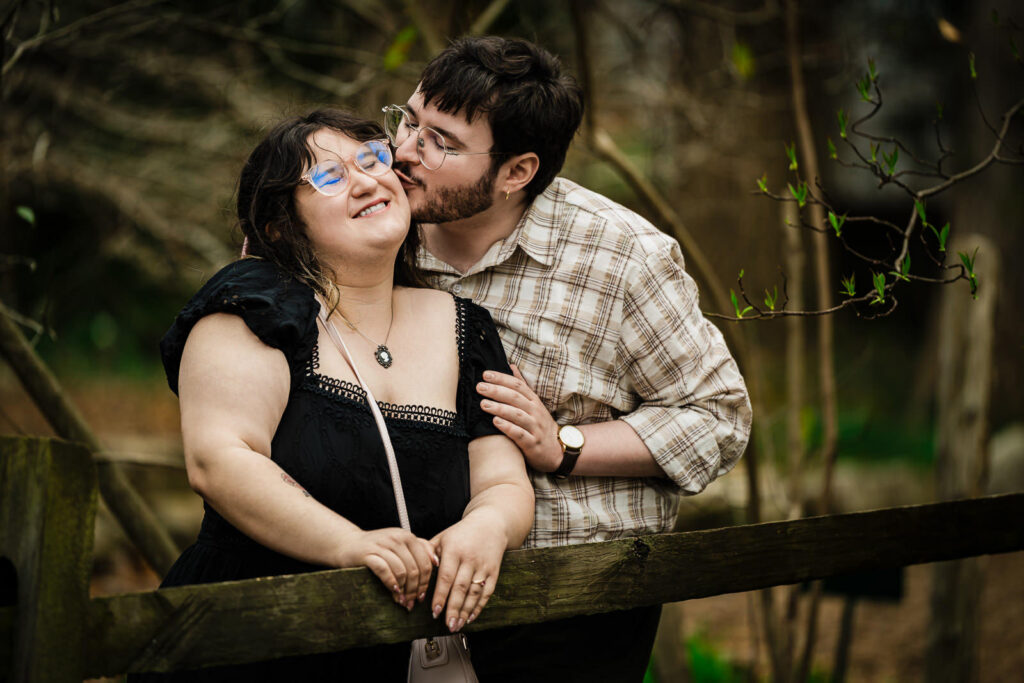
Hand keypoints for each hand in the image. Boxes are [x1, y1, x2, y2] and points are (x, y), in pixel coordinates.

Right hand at [337, 527, 437, 611]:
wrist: (348, 543)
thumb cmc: (377, 547)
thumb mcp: (400, 544)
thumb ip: (419, 549)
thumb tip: (437, 563)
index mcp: (407, 537)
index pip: (425, 562)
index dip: (425, 582)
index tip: (422, 596)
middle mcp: (397, 538)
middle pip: (415, 569)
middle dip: (415, 590)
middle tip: (412, 603)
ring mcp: (382, 545)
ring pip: (402, 572)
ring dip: (404, 591)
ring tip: (402, 601)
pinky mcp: (368, 554)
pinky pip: (385, 570)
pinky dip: (391, 584)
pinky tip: (393, 591)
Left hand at [429, 512, 506, 631]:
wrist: (491, 523)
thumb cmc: (462, 532)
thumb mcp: (443, 537)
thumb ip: (428, 552)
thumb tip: (416, 568)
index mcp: (454, 550)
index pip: (446, 577)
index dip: (440, 596)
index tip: (435, 612)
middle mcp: (470, 558)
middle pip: (460, 588)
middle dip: (454, 609)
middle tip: (447, 625)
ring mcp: (483, 566)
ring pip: (474, 592)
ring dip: (466, 611)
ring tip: (457, 625)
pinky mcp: (494, 571)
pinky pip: (487, 592)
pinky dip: (479, 606)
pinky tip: (471, 617)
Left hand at [477, 364, 561, 471]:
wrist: (556, 451)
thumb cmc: (540, 425)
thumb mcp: (534, 403)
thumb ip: (522, 385)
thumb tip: (511, 366)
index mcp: (533, 401)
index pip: (517, 385)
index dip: (501, 378)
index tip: (485, 374)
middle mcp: (535, 412)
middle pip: (515, 398)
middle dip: (497, 391)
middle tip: (479, 387)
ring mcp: (534, 427)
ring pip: (517, 415)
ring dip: (500, 408)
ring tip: (483, 404)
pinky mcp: (532, 443)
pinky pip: (520, 434)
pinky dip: (508, 427)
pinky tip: (495, 422)